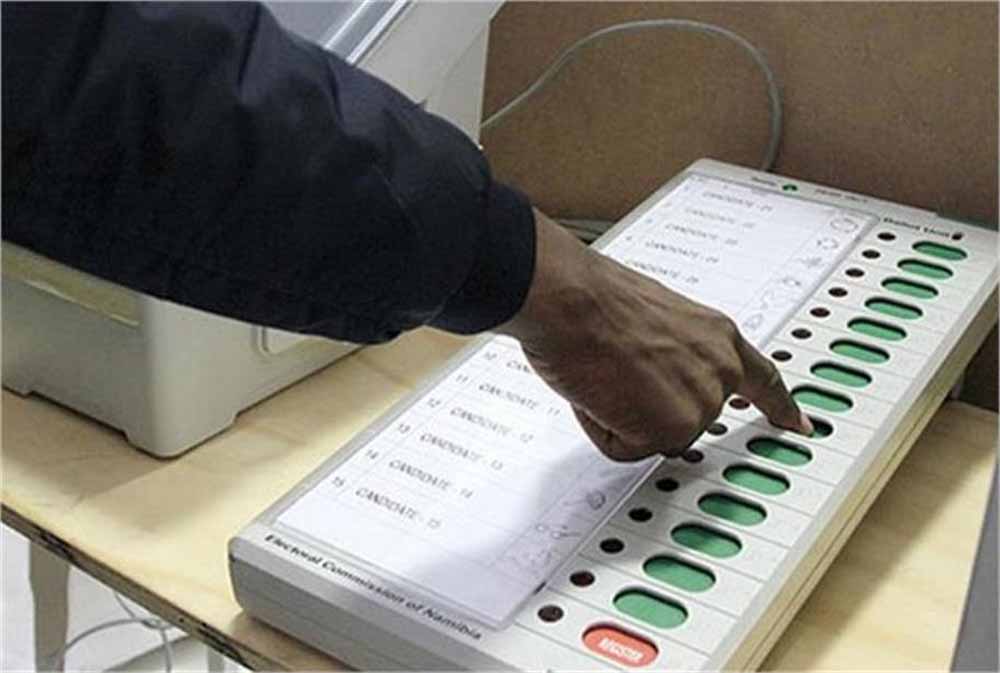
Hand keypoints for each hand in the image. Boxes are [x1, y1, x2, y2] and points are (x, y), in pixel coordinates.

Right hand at [500, 209, 812, 461]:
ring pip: (650, 436)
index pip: (762, 379)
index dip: (780, 406)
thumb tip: (650, 374)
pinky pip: (624, 447)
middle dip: (647, 410)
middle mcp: (718, 371)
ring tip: (604, 372)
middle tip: (619, 377)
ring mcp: (698, 403)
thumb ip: (673, 352)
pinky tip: (598, 389)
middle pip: (684, 420)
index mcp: (716, 336)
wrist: (573, 301)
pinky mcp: (671, 430)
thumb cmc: (596, 300)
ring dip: (620, 415)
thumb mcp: (656, 319)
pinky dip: (603, 427)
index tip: (798, 424)